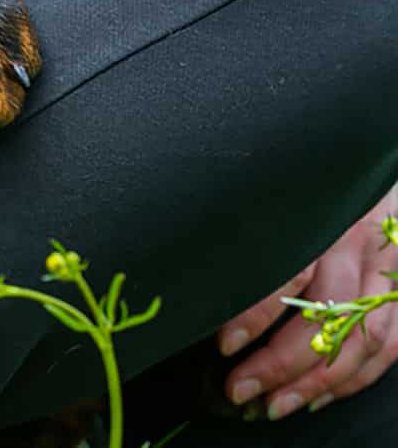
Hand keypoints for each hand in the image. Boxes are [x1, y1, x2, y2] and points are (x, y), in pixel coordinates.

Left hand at [219, 189, 397, 420]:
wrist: (380, 179)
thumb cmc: (313, 190)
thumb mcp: (280, 196)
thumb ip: (251, 229)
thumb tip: (205, 274)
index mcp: (320, 220)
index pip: (288, 274)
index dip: (256, 314)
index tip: (226, 345)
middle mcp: (358, 248)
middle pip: (324, 316)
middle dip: (280, 362)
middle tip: (240, 389)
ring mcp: (389, 274)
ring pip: (358, 340)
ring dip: (316, 381)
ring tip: (273, 405)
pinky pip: (388, 346)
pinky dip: (354, 379)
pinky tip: (319, 397)